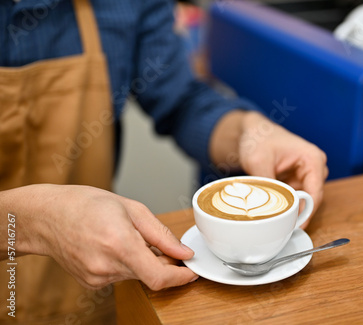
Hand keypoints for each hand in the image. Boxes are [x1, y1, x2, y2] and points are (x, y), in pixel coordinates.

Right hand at [0, 184, 196, 289]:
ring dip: (143, 261)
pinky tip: (113, 246)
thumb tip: (183, 253)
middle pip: (150, 274)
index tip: (191, 272)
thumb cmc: (86, 204)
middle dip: (162, 262)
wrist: (47, 216)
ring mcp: (97, 278)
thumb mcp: (132, 208)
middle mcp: (107, 266)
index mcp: (120, 244)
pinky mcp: (91, 283)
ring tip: (126, 237)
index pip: (159, 277)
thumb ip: (162, 235)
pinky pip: (120, 276)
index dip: (181, 278)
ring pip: (136, 275)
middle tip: (157, 242)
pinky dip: (127, 264)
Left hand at [238, 112, 327, 226]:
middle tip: (282, 226)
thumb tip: (268, 208)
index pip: (315, 193)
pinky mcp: (298, 181)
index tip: (294, 226)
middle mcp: (315, 167)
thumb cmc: (259, 138)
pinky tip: (273, 209)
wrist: (252, 131)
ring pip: (303, 201)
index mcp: (313, 159)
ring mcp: (307, 175)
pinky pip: (295, 198)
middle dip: (297, 213)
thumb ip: (267, 184)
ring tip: (274, 217)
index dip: (306, 212)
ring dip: (290, 209)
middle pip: (311, 199)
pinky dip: (285, 204)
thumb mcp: (258, 161)